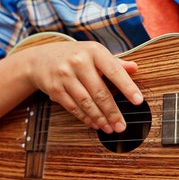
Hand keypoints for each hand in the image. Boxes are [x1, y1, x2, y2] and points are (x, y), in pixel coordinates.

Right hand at [22, 41, 142, 133]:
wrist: (40, 59)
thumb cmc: (74, 56)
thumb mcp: (94, 53)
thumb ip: (115, 62)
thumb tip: (134, 68)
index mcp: (93, 51)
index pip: (114, 71)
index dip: (127, 87)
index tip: (138, 100)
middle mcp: (79, 62)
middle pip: (100, 92)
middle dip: (112, 112)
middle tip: (121, 125)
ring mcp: (65, 75)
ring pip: (86, 102)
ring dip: (99, 118)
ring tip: (109, 128)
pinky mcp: (55, 89)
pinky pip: (73, 107)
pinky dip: (85, 118)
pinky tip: (94, 124)